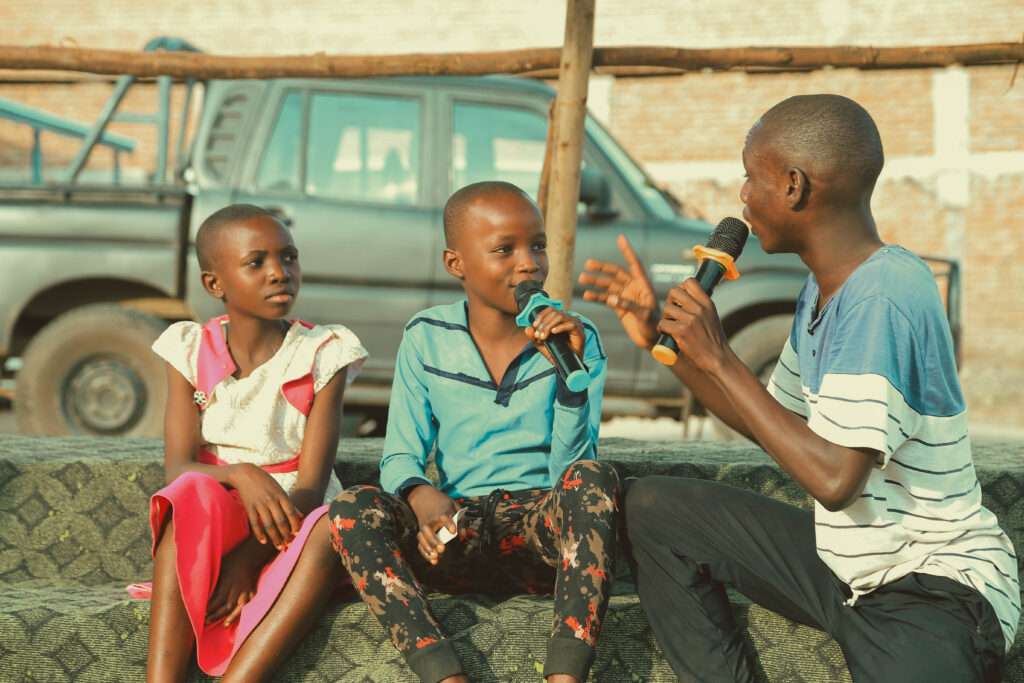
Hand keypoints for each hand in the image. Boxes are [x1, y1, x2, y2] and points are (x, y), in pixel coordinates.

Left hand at [205, 539, 266, 625]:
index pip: (217, 598)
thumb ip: (213, 581)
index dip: (209, 607)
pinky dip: (241, 612)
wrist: (249, 556)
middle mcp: (237, 588)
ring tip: (223, 625)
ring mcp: (246, 591)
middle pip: (226, 605)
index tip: (200, 613)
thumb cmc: (230, 561)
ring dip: (229, 617)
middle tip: (205, 621)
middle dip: (216, 615)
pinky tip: (236, 617)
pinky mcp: (252, 592)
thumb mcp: (219, 568)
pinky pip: (247, 604)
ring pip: (238, 607)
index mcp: (227, 581)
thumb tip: (201, 591)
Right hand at [228, 463, 302, 548]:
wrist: (245, 473)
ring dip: (274, 537)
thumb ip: (290, 503)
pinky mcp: (249, 507)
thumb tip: (301, 515)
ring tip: (278, 546)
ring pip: (269, 524)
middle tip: (288, 544)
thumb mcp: (279, 490)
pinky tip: (264, 541)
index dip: (295, 524)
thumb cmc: (265, 482)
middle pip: (281, 521)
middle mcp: (271, 500)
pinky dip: (259, 533)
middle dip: (286, 534)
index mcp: (281, 495)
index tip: (297, 533)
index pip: (291, 512)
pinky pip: (255, 523)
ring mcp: (260, 504)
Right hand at [406, 485, 459, 565]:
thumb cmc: (442, 503)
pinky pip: (420, 543)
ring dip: (428, 548)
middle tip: (442, 549)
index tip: (453, 531)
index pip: (444, 517)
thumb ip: (461, 520)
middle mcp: (430, 520)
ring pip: (422, 537)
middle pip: (429, 530)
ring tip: (436, 556)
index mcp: (441, 511)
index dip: (448, 523)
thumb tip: (467, 535)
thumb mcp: (454, 506)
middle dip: (434, 540)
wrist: (423, 496)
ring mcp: (424, 526)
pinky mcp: (420, 532)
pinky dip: (424, 552)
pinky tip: (433, 559)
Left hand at [524, 307, 584, 362]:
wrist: (566, 365)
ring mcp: (575, 324)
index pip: (551, 310)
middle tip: (538, 335)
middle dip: (543, 324)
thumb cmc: (556, 353)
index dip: (541, 315)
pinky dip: (560, 327)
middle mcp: (568, 319)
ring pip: (560, 316)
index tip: (534, 325)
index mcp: (560, 319)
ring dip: (549, 326)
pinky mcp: (580, 331)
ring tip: (544, 336)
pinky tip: (553, 332)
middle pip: (554, 313)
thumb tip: (527, 328)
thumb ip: (534, 336)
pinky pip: (570, 324)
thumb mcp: (541, 344)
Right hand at [578, 234, 658, 349]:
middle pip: (616, 273)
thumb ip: (628, 305)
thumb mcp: (644, 315)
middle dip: (602, 268)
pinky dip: (596, 296)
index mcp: (643, 285)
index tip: (620, 238)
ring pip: (608, 285)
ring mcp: (626, 297)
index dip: (627, 251)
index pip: (634, 264)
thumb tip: (610, 298)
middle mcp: (634, 288)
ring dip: (595, 282)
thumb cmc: (654, 326)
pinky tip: (586, 295)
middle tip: (587, 264)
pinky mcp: (619, 307)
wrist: (652, 341)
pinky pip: (605, 299)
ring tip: (582, 279)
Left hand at [657, 279, 731, 374]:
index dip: (680, 288)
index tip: (680, 299)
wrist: (718, 359)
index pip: (689, 282)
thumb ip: (701, 306)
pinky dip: (662, 329)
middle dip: (670, 302)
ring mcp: (690, 319)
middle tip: (672, 313)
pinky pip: (663, 324)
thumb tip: (687, 296)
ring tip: (671, 325)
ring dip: (665, 317)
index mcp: (707, 303)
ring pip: (667, 308)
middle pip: (674, 292)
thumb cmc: (713, 341)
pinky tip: (667, 334)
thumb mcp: (712, 317)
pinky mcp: (681, 331)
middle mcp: (699, 309)